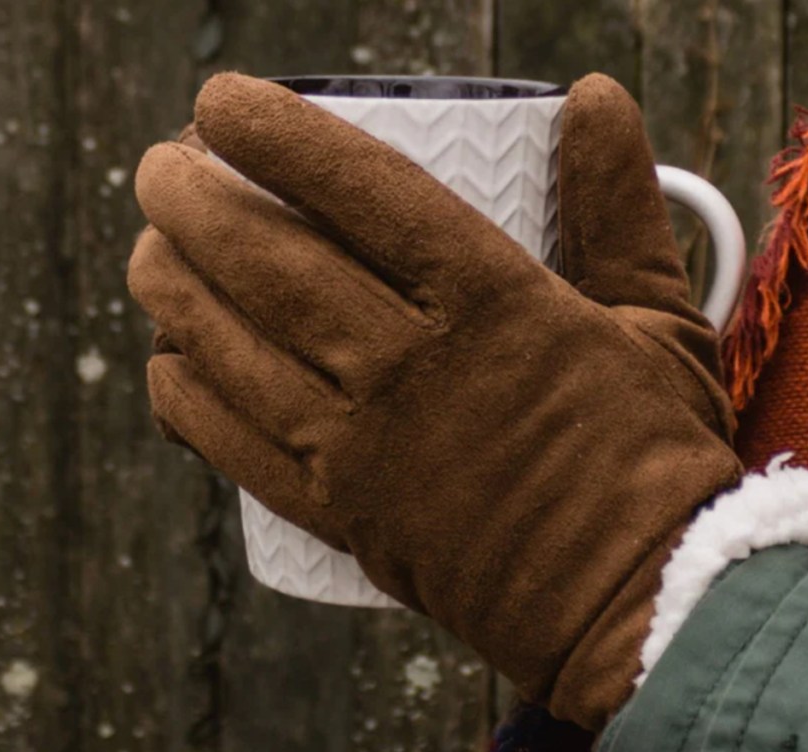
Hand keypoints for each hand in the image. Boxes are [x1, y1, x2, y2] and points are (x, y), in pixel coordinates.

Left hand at [128, 73, 741, 729]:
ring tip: (149, 247)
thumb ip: (620, 205)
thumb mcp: (658, 317)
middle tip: (160, 167)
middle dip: (193, 202)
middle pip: (272, 266)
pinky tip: (167, 361)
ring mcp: (369, 449)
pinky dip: (186, 400)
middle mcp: (414, 369)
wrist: (639, 599)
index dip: (279, 136)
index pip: (363, 194)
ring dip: (172, 289)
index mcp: (494, 304)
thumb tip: (597, 98)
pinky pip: (237, 450)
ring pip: (235, 351)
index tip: (220, 100)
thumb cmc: (652, 455)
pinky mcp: (346, 517)